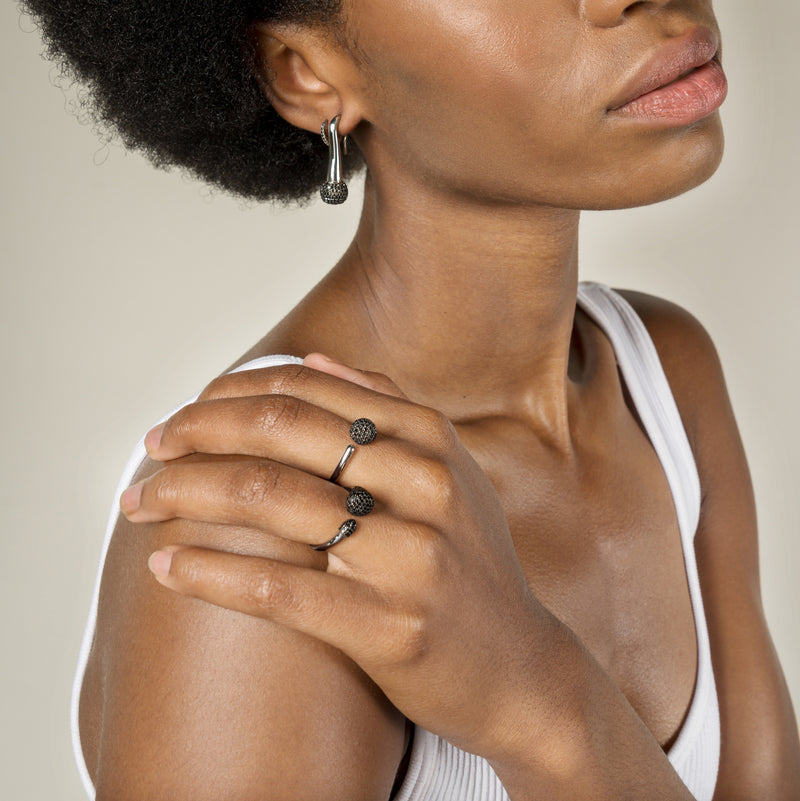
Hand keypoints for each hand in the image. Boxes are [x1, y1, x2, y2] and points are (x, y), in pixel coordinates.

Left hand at [120, 354, 557, 761]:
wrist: (518, 666)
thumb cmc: (469, 564)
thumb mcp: (449, 470)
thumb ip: (387, 408)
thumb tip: (316, 358)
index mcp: (431, 439)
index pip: (308, 390)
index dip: (231, 394)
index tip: (185, 414)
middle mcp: (426, 484)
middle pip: (283, 433)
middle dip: (198, 432)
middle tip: (153, 448)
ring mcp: (411, 556)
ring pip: (272, 500)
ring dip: (186, 493)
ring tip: (140, 502)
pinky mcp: (389, 625)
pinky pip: (281, 590)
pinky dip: (211, 574)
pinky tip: (166, 566)